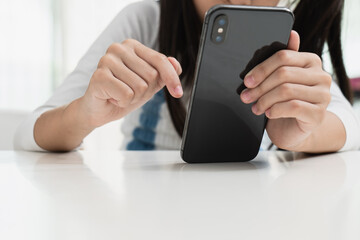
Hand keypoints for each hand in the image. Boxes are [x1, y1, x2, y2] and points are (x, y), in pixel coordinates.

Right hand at [79, 39, 182, 128]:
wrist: (98, 110)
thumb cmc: (123, 94)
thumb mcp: (149, 84)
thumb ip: (163, 74)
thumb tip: (176, 65)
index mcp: (132, 46)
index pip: (160, 60)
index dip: (172, 78)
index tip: (178, 93)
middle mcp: (118, 48)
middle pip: (152, 75)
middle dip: (145, 92)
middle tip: (129, 92)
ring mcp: (106, 60)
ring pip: (140, 87)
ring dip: (133, 98)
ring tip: (119, 95)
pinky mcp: (99, 76)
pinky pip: (127, 95)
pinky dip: (122, 102)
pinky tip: (112, 98)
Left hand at [240, 31, 331, 150]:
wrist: (293, 129)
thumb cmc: (285, 102)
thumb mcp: (281, 80)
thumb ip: (283, 60)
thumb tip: (292, 33)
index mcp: (311, 61)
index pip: (283, 57)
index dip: (261, 69)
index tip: (247, 81)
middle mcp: (321, 76)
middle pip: (283, 74)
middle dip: (259, 87)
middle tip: (246, 96)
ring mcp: (323, 96)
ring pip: (286, 91)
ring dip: (264, 100)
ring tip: (255, 107)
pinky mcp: (319, 114)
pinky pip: (293, 107)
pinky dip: (275, 110)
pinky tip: (269, 113)